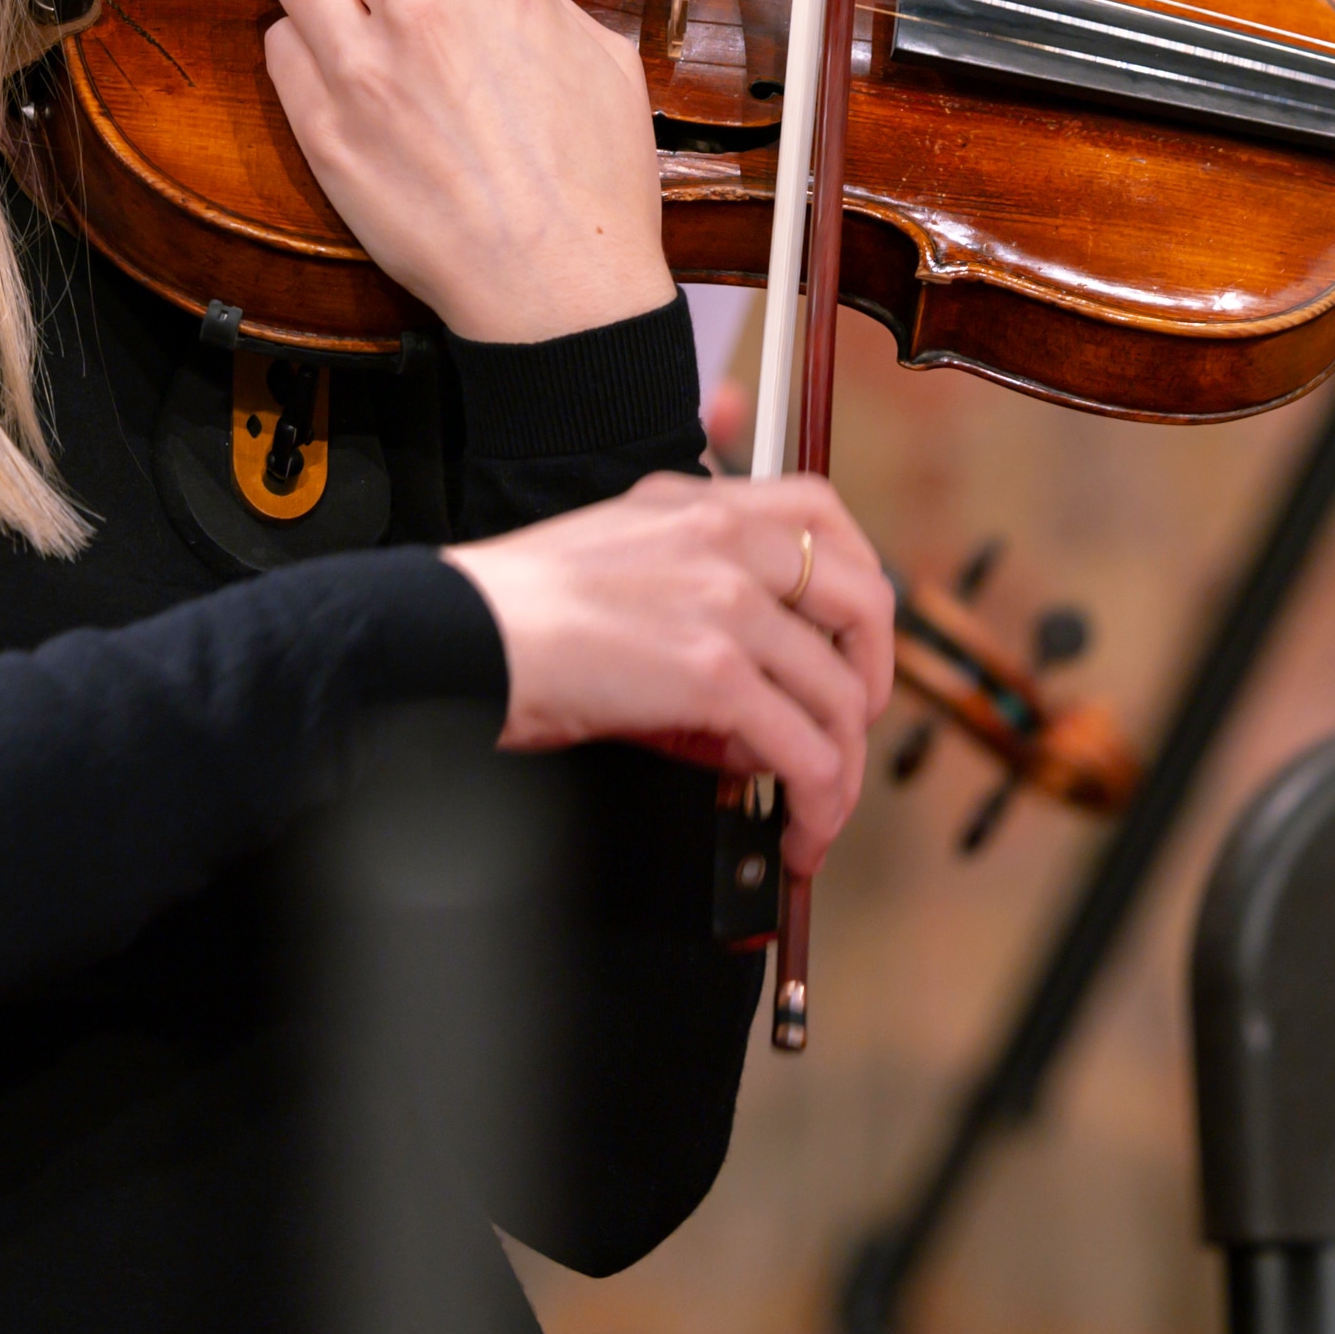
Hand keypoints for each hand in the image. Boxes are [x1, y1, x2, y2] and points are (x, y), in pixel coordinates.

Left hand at [262, 0, 667, 341]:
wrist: (554, 283)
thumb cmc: (595, 181)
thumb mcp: (606, 60)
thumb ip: (543, 1)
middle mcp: (423, 8)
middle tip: (386, 2)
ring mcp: (363, 68)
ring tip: (346, 29)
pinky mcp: (321, 128)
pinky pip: (277, 46)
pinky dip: (298, 52)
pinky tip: (332, 79)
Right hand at [441, 472, 891, 871]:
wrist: (461, 635)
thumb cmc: (518, 614)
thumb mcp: (617, 564)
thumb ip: (694, 597)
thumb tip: (754, 706)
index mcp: (698, 503)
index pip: (822, 512)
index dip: (859, 580)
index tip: (850, 639)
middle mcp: (723, 539)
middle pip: (864, 600)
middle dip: (872, 680)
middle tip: (850, 730)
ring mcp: (725, 602)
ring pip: (841, 694)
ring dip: (844, 768)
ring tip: (818, 811)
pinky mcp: (713, 673)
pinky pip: (807, 750)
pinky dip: (818, 802)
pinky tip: (799, 829)